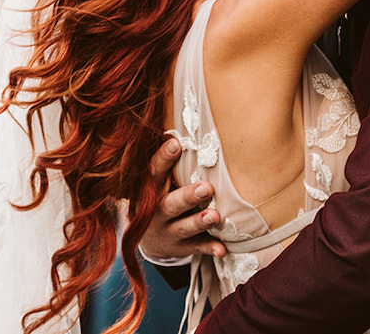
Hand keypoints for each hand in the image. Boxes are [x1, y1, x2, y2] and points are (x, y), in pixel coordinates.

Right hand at [136, 138, 225, 260]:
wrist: (146, 239)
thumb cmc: (157, 196)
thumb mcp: (154, 181)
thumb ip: (165, 161)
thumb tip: (178, 122)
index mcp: (149, 190)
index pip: (153, 173)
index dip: (162, 158)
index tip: (175, 143)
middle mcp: (155, 212)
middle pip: (171, 204)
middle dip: (188, 196)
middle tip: (207, 187)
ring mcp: (168, 232)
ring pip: (184, 227)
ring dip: (200, 221)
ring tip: (215, 215)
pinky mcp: (181, 247)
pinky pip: (196, 248)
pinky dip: (209, 248)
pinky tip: (222, 248)